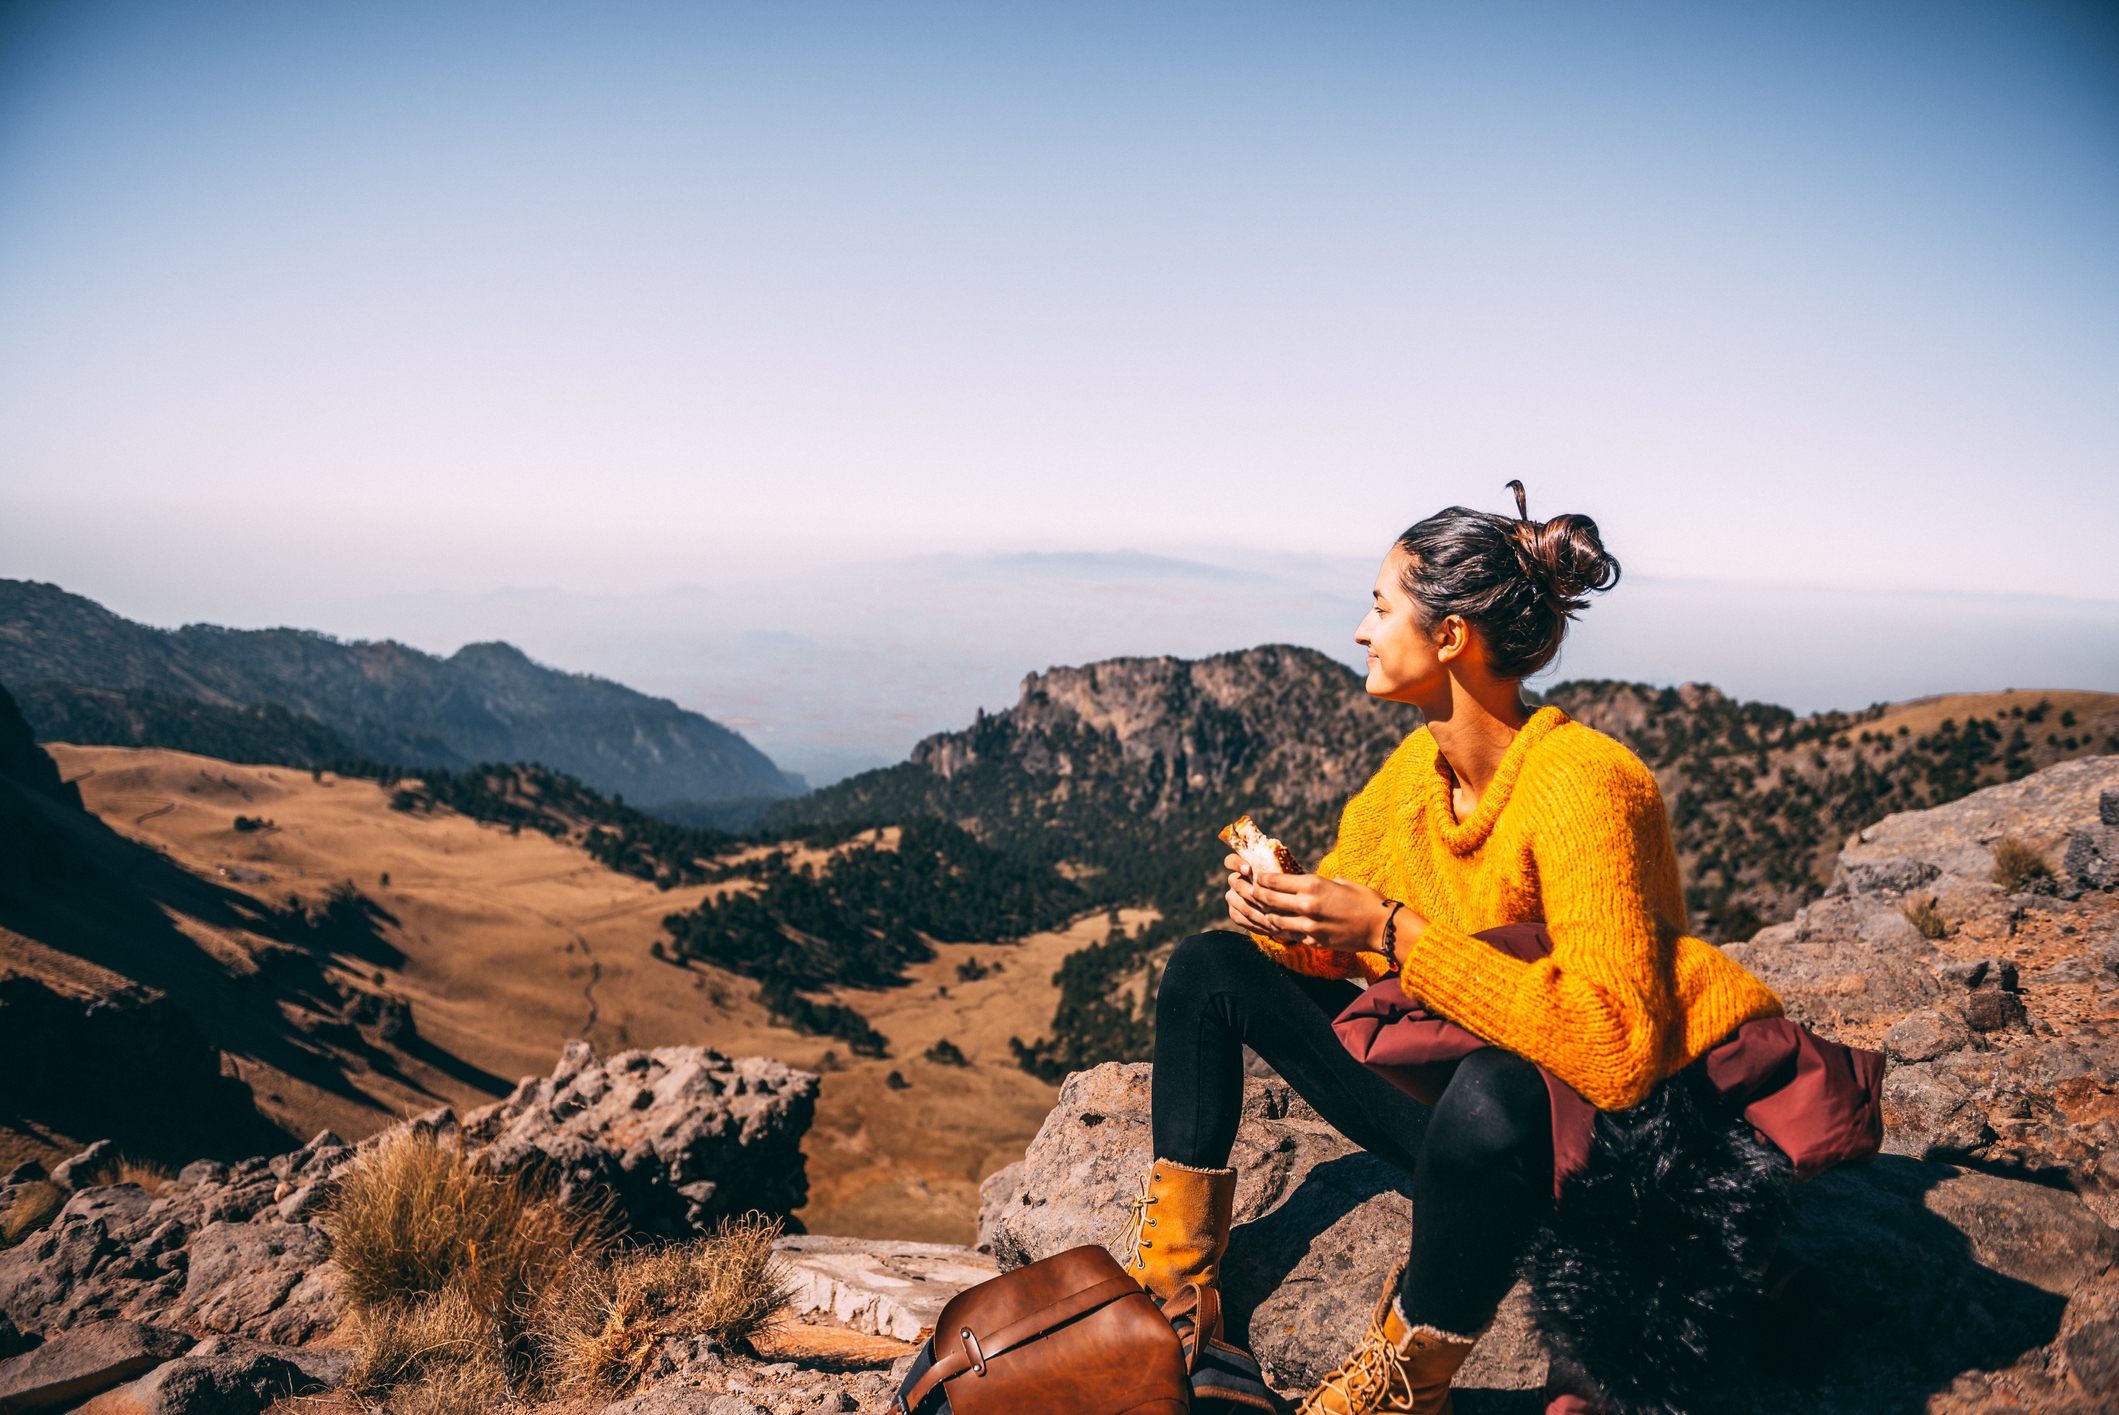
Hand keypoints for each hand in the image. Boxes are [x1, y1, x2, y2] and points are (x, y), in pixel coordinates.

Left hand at [1225, 853, 1424, 954]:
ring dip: (1263, 914)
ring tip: (1257, 909)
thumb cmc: (1364, 899)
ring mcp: (1308, 926)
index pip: (1273, 881)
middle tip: (1246, 891)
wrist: (1382, 926)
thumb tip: (1300, 883)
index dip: (1259, 879)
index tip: (1253, 877)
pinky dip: (1281, 929)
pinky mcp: (1313, 941)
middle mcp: (1306, 905)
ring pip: (1273, 920)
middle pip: (1267, 900)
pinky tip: (1276, 925)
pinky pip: (1289, 935)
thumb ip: (1316, 883)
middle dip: (1253, 895)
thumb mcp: (1338, 882)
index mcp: (1312, 885)